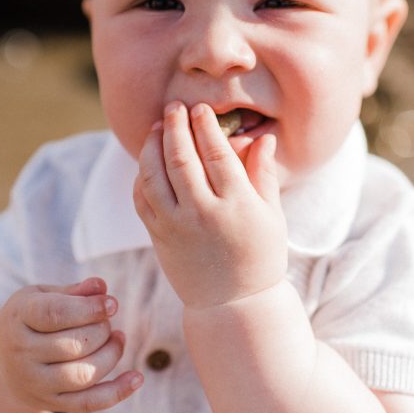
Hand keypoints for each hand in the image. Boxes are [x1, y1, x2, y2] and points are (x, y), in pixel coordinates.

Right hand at [0, 277, 142, 412]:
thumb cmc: (31, 318)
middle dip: (102, 330)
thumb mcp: (45, 296)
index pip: (54, 314)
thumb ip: (74, 291)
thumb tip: (101, 287)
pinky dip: (116, 392)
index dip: (88, 309)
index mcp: (18, 317)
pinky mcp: (50, 403)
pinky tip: (137, 378)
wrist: (3, 360)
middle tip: (107, 321)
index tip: (113, 304)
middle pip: (73, 345)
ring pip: (82, 375)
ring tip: (117, 339)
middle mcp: (21, 353)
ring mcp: (34, 382)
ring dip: (110, 355)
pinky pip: (88, 403)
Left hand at [133, 101, 287, 308]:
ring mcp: (177, 227)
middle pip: (181, 158)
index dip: (205, 126)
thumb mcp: (272, 216)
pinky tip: (148, 161)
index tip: (200, 108)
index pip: (216, 154)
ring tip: (157, 127)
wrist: (233, 305)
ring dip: (152, 146)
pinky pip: (143, 199)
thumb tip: (262, 137)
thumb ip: (264, 175)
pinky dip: (141, 176)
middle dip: (175, 126)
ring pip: (154, 175)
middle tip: (173, 107)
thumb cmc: (259, 256)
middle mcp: (204, 214)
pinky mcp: (158, 237)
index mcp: (237, 206)